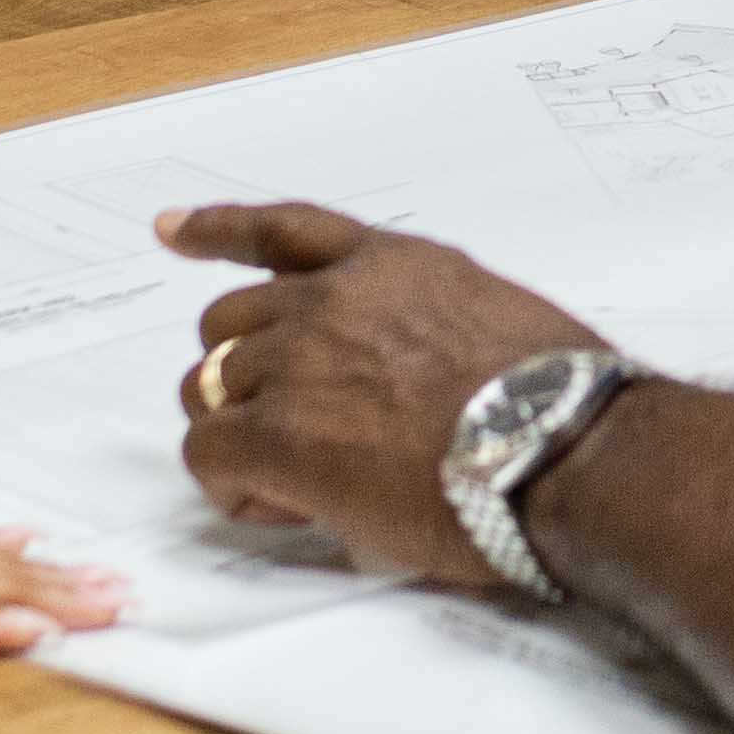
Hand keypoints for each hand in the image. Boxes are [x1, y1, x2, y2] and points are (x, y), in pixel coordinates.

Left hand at [165, 202, 603, 590]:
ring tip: (301, 480)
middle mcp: (333, 300)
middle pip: (226, 325)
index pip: (284, 231)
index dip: (218, 229)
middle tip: (286, 431)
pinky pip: (209, 455)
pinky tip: (291, 505)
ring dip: (239, 432)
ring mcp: (300, 362)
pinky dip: (237, 487)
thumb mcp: (484, 317)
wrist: (562, 446)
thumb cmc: (550, 401)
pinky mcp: (279, 434)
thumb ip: (416, 323)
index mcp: (390, 265)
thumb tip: (392, 377)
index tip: (171, 229)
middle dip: (241, 376)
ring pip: (206, 391)